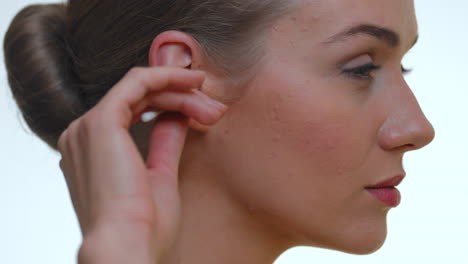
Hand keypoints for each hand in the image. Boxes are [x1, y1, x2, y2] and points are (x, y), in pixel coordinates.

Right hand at [57, 67, 227, 262]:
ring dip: (180, 91)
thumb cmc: (143, 226)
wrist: (127, 248)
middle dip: (181, 97)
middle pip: (138, 97)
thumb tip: (176, 117)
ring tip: (212, 107)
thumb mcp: (160, 176)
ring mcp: (87, 127)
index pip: (131, 110)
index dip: (169, 103)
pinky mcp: (101, 122)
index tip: (202, 108)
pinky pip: (137, 84)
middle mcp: (82, 135)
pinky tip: (193, 83)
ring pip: (140, 88)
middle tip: (215, 110)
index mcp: (92, 151)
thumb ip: (163, 142)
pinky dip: (166, 78)